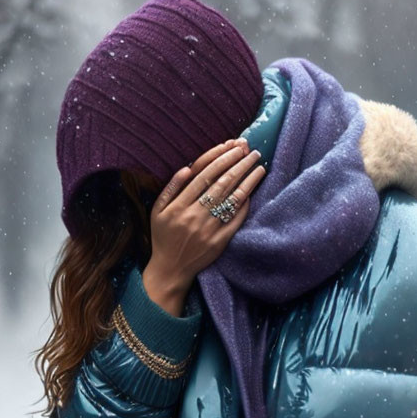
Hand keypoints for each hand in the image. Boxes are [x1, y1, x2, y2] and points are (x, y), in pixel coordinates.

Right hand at [143, 137, 265, 315]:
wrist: (170, 270)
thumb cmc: (163, 237)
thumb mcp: (157, 211)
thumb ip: (170, 188)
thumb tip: (186, 168)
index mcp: (178, 206)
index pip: (204, 175)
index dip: (221, 159)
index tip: (234, 147)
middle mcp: (194, 216)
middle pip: (221, 184)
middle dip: (238, 164)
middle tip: (252, 151)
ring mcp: (208, 230)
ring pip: (232, 200)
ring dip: (248, 181)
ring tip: (259, 166)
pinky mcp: (219, 242)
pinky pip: (235, 220)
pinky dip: (244, 205)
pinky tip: (252, 192)